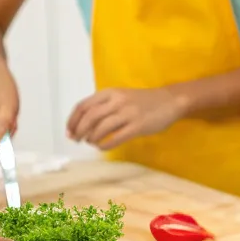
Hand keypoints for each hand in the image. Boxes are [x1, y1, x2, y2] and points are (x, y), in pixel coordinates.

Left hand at [67, 87, 181, 149]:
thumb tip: (82, 124)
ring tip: (91, 142)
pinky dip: (105, 145)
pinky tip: (102, 147)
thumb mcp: (121, 97)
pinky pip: (116, 138)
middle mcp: (117, 101)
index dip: (72, 120)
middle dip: (79, 131)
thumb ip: (104, 105)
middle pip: (90, 117)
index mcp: (110, 92)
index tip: (69, 131)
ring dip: (92, 138)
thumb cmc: (143, 100)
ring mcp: (128, 113)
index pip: (83, 106)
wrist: (170, 101)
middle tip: (77, 140)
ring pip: (101, 128)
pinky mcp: (138, 126)